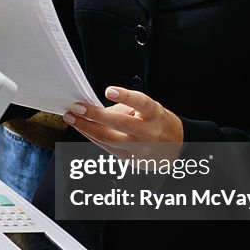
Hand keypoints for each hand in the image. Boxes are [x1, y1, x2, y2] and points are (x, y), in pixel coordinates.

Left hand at [63, 86, 183, 159]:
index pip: (142, 103)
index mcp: (156, 115)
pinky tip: (82, 129)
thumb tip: (100, 107)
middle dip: (94, 114)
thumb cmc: (160, 123)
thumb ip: (128, 106)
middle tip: (77, 107)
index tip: (110, 90)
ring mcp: (139, 148)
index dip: (126, 97)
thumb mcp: (152, 108)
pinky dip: (92, 137)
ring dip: (86, 127)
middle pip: (119, 123)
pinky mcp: (130, 159)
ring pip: (108, 139)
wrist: (176, 148)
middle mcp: (148, 133)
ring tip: (72, 118)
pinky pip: (106, 148)